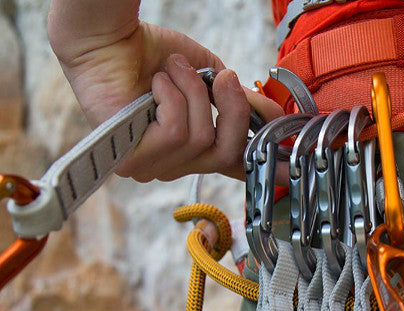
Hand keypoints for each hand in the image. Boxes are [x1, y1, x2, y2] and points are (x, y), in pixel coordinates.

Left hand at [47, 0, 282, 181]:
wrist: (110, 40)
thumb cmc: (154, 57)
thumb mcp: (212, 79)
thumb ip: (242, 102)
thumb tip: (277, 117)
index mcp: (194, 149)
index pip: (234, 170)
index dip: (268, 174)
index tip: (294, 176)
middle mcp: (174, 166)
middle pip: (227, 154)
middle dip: (231, 109)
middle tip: (220, 78)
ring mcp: (152, 168)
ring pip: (200, 139)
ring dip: (190, 94)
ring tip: (170, 73)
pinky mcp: (132, 161)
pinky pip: (174, 134)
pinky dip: (170, 98)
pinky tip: (153, 87)